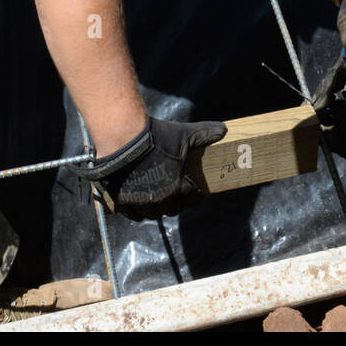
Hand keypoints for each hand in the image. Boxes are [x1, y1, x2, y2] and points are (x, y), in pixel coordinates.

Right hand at [73, 116, 226, 219]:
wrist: (121, 138)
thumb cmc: (155, 136)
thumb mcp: (183, 134)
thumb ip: (204, 134)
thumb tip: (224, 130)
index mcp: (178, 187)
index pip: (193, 200)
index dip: (194, 195)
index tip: (193, 191)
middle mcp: (160, 199)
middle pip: (173, 210)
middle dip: (175, 203)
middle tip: (174, 193)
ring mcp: (140, 203)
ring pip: (153, 214)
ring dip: (157, 208)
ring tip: (157, 198)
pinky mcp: (122, 203)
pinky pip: (134, 215)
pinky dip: (138, 211)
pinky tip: (139, 201)